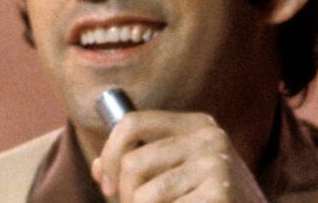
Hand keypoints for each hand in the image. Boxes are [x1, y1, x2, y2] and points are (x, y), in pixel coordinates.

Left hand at [91, 111, 267, 201]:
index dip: (109, 154)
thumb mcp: (179, 176)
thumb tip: (97, 168)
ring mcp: (217, 166)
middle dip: (124, 197)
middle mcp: (209, 138)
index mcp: (197, 125)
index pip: (132, 123)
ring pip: (144, 196)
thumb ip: (142, 167)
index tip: (107, 184)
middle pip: (132, 163)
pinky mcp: (220, 194)